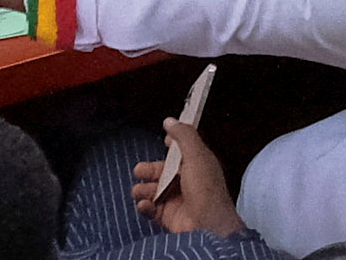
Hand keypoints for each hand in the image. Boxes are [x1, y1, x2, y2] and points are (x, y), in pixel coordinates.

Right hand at [136, 115, 239, 240]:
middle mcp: (187, 181)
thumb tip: (171, 120)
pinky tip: (145, 204)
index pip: (183, 151)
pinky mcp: (169, 216)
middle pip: (162, 171)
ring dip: (143, 189)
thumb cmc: (206, 190)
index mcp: (198, 165)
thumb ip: (184, 136)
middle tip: (139, 170)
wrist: (206, 225)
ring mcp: (177, 199)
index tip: (164, 139)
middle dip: (149, 170)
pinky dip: (146, 206)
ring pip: (154, 190)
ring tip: (139, 191)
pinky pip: (152, 209)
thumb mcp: (196, 156)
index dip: (173, 145)